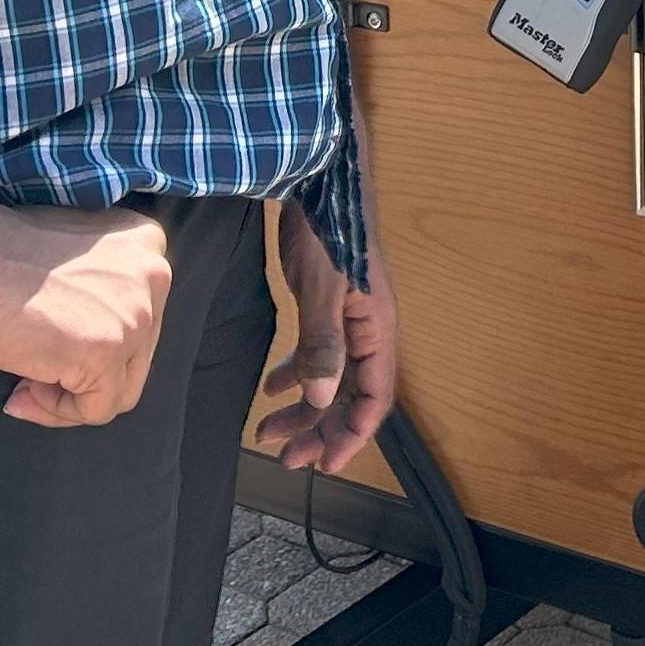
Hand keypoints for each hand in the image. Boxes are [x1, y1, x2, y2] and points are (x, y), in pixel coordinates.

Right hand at [0, 166, 175, 427]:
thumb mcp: (75, 258)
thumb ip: (103, 291)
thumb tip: (101, 352)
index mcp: (147, 245)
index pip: (140, 320)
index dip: (92, 345)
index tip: (48, 349)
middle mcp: (154, 275)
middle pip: (135, 358)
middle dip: (84, 377)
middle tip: (30, 378)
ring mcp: (134, 315)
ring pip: (120, 391)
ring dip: (69, 398)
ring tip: (22, 388)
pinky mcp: (106, 351)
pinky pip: (95, 410)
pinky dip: (56, 412)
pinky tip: (20, 393)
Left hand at [259, 204, 397, 471]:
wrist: (320, 180)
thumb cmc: (328, 233)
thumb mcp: (324, 290)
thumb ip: (324, 345)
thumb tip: (319, 399)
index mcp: (376, 330)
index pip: (375, 398)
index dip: (353, 435)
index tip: (324, 465)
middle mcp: (366, 331)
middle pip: (349, 396)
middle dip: (320, 430)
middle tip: (286, 459)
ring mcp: (346, 319)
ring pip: (329, 378)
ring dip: (303, 408)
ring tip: (268, 433)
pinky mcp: (326, 305)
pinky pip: (315, 353)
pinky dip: (294, 373)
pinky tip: (270, 386)